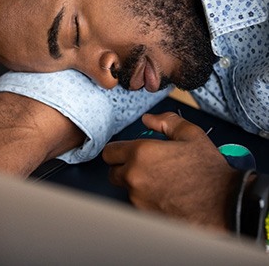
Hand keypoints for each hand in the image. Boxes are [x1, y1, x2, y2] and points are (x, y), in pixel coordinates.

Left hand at [102, 112, 238, 230]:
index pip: (109, 152)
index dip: (117, 150)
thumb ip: (166, 122)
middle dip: (123, 167)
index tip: (126, 151)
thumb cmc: (208, 170)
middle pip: (112, 172)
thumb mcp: (191, 135)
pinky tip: (163, 193)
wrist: (224, 204)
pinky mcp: (145, 214)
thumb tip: (148, 120)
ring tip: (158, 179)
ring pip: (125, 188)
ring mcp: (138, 198)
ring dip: (135, 183)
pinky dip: (144, 198)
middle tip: (142, 164)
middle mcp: (134, 176)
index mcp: (141, 153)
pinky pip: (137, 203)